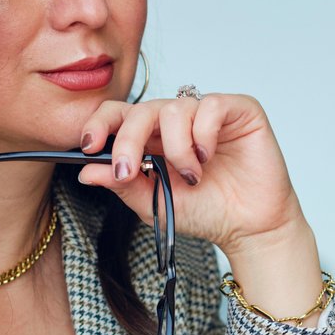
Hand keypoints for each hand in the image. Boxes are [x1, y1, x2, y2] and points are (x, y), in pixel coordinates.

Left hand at [73, 91, 328, 321]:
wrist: (249, 228)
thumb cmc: (207, 213)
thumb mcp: (154, 204)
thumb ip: (122, 185)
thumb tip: (86, 172)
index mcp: (153, 138)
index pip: (119, 114)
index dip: (99, 124)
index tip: (88, 146)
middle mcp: (178, 120)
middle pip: (140, 108)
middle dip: (127, 140)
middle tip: (129, 170)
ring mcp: (207, 113)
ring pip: (173, 109)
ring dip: (176, 148)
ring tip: (191, 176)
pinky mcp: (238, 110)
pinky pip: (209, 106)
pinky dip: (202, 134)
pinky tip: (208, 157)